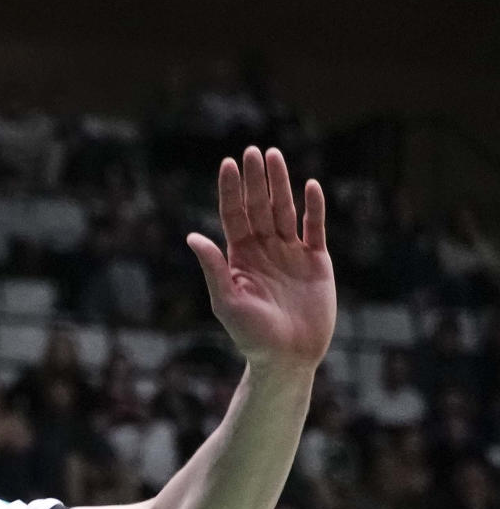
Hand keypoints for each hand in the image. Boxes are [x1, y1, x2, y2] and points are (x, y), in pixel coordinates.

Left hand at [187, 146, 335, 376]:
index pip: (234, 214)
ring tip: (275, 156)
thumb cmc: (252, 334)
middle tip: (252, 151)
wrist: (287, 357)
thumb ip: (213, 267)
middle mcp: (264, 249)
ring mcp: (291, 253)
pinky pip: (314, 229)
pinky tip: (311, 186)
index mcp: (239, 256)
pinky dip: (314, 208)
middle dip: (255, 179)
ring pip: (285, 211)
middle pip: (259, 206)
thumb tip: (192, 236)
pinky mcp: (317, 262)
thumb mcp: (227, 300)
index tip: (228, 163)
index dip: (231, 189)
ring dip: (281, 184)